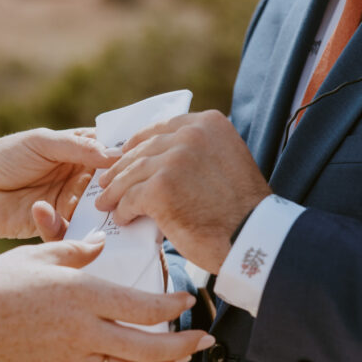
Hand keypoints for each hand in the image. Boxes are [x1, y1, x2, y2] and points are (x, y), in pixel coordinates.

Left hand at [0, 128, 115, 241]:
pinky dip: (61, 223)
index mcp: (76, 150)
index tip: (138, 156)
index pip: (108, 149)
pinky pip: (73, 229)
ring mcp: (70, 201)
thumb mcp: (41, 143)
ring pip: (98, 208)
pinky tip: (40, 210)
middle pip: (109, 181)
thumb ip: (77, 147)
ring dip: (96, 208)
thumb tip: (114, 155)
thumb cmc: (3, 159)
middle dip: (116, 184)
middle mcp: (78, 176)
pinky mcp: (59, 225)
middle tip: (123, 185)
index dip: (123, 153)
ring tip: (84, 203)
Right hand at [0, 236, 212, 361]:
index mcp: (83, 294)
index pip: (144, 306)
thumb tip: (98, 246)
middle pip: (148, 346)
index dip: (173, 306)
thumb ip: (73, 252)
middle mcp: (84, 331)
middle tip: (204, 341)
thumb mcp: (34, 257)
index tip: (188, 302)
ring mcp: (69, 360)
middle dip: (183, 345)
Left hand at [94, 110, 271, 273]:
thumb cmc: (243, 211)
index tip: (125, 156)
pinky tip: (123, 219)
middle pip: (142, 150)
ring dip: (116, 191)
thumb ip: (200, 153)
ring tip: (107, 203)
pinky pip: (130, 197)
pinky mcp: (160, 188)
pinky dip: (123, 210)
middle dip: (121, 168)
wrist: (254, 238)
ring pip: (132, 174)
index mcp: (209, 123)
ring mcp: (174, 160)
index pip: (161, 129)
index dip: (138, 144)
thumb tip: (165, 161)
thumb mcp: (228, 162)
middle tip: (107, 182)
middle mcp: (191, 134)